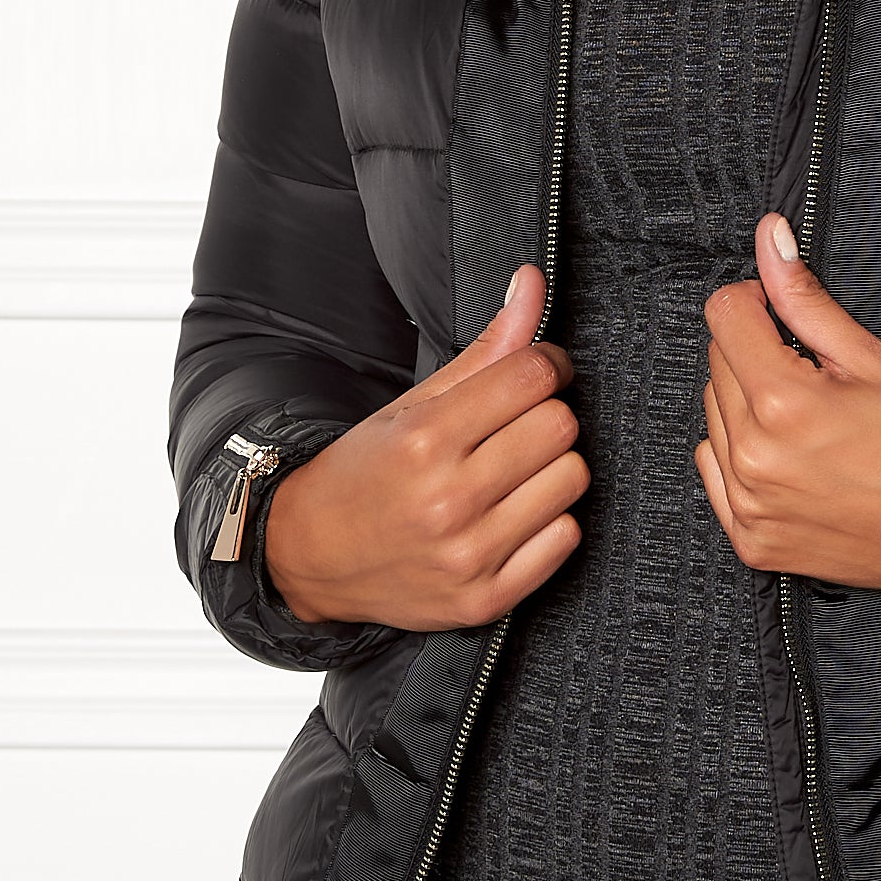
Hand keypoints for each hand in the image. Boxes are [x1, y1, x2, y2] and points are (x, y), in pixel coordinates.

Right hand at [263, 266, 588, 628]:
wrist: (308, 558)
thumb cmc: (366, 472)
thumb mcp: (414, 403)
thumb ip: (485, 347)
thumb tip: (534, 281)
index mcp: (424, 439)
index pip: (533, 375)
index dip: (546, 365)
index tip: (535, 374)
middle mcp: (447, 499)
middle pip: (560, 426)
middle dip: (547, 416)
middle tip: (518, 427)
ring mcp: (467, 554)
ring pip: (572, 480)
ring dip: (553, 469)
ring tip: (515, 472)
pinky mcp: (483, 599)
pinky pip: (565, 540)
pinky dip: (550, 523)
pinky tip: (515, 515)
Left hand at [695, 216, 880, 598]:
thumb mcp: (871, 358)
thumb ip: (804, 298)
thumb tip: (769, 237)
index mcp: (784, 403)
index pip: (723, 316)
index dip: (754, 302)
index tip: (780, 315)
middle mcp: (755, 457)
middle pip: (716, 365)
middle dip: (755, 354)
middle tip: (813, 376)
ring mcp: (749, 504)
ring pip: (714, 416)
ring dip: (747, 404)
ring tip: (808, 421)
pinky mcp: (750, 540)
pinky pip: (714, 471)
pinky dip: (739, 454)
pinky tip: (788, 455)